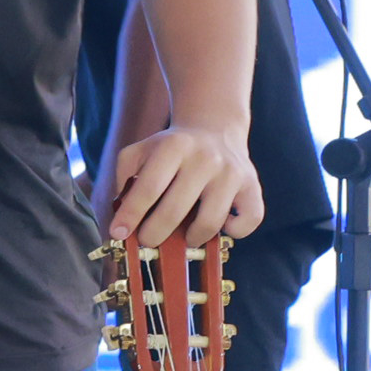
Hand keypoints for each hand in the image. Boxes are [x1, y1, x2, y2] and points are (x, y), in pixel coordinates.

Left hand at [105, 122, 262, 248]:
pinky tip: (218, 225)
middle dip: (155, 233)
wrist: (214, 130)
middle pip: (176, 210)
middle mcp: (206, 159)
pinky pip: (248, 222)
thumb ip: (124, 178)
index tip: (118, 233)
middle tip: (148, 240)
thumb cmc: (170, 150)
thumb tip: (119, 215)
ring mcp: (232, 173)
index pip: (149, 188)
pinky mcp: (252, 187)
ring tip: (182, 237)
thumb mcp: (140, 152)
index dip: (131, 215)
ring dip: (191, 238)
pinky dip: (232, 232)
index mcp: (174, 147)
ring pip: (210, 222)